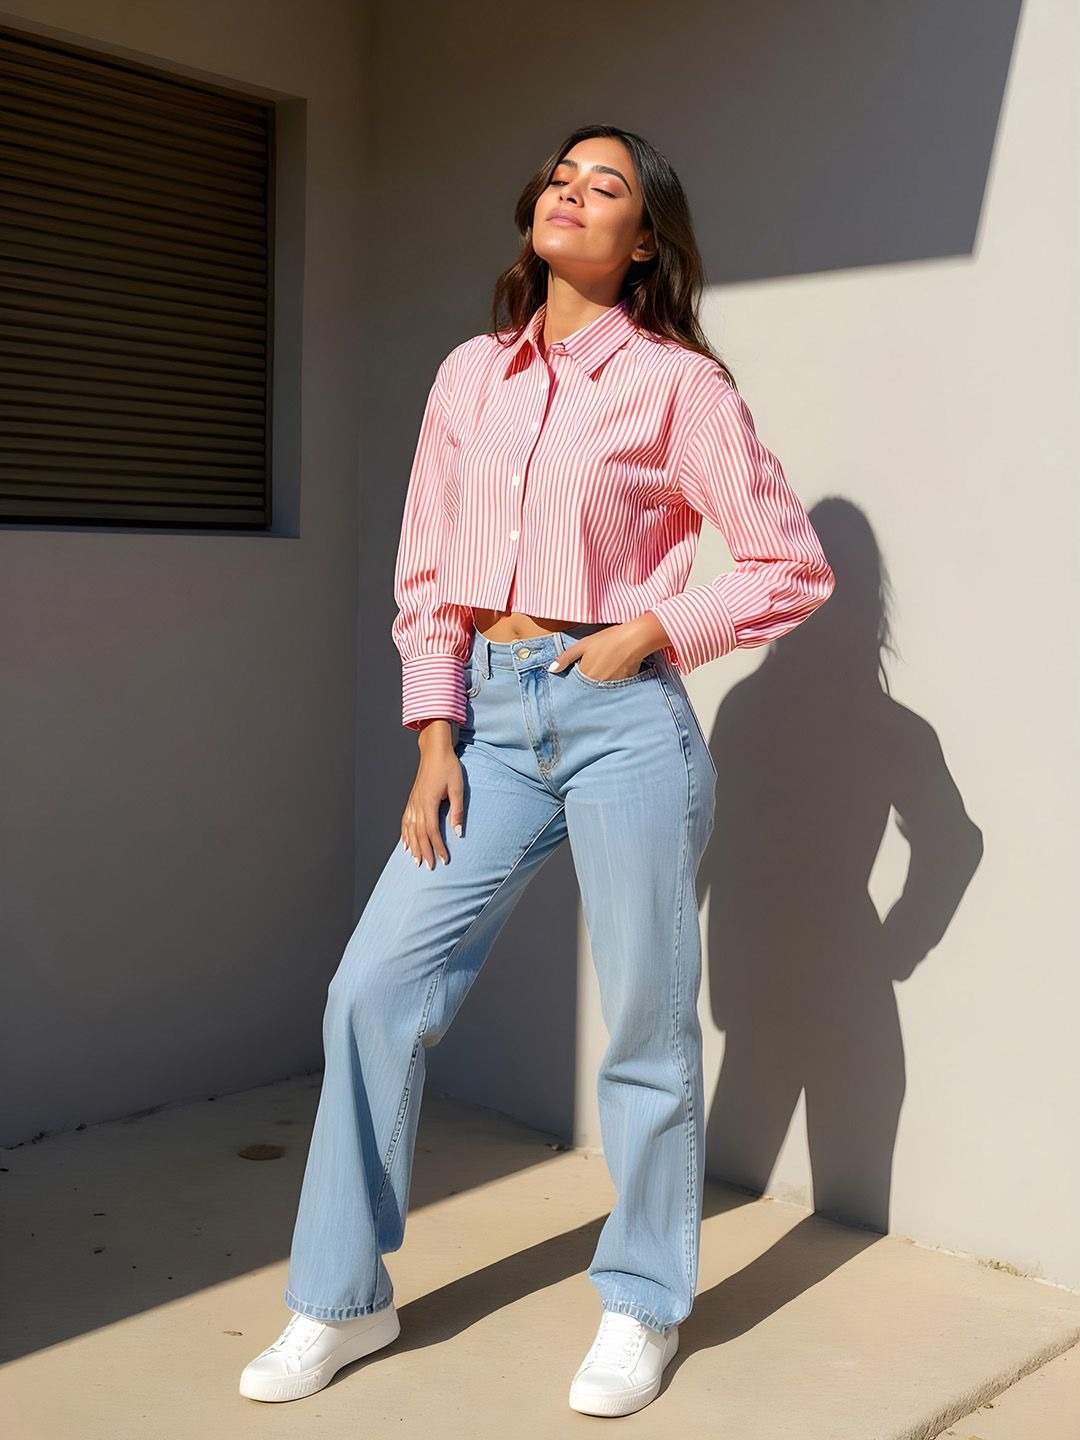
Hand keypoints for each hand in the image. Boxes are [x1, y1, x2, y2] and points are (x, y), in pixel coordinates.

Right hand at [403, 724, 463, 867]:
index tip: (443, 860)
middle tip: (429, 867)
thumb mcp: (457, 788)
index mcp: (429, 803)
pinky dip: (404, 833)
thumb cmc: (448, 766)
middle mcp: (417, 805)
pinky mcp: (412, 799)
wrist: (434, 750)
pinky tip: (405, 843)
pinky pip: (405, 820)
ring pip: (410, 829)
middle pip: (419, 834)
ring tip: (415, 860)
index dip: (437, 847)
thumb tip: (458, 832)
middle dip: (424, 852)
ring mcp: (412, 802)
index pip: (432, 831)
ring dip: (413, 846)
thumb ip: (457, 811)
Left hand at [547, 615, 667, 681]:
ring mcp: (610, 687)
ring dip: (599, 684)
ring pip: (600, 690)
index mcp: (584, 675)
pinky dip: (612, 683)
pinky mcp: (622, 687)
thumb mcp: (583, 645)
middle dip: (587, 684)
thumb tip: (551, 670)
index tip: (577, 676)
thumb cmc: (607, 639)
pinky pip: (613, 689)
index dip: (575, 680)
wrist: (633, 640)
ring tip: (604, 671)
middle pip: (587, 689)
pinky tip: (615, 672)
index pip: (574, 685)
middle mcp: (595, 685)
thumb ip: (565, 658)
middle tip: (593, 671)